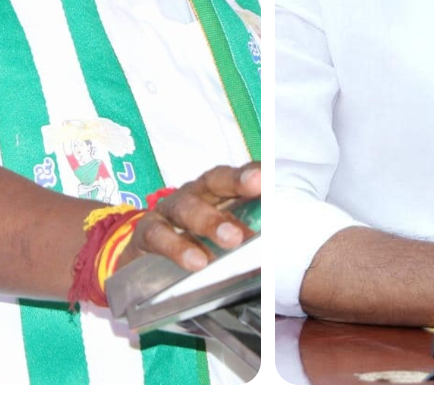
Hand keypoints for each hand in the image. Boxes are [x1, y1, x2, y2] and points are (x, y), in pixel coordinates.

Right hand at [119, 161, 261, 273]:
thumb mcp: (230, 234)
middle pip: (214, 181)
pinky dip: (177, 248)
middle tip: (254, 196)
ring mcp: (169, 210)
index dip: (253, 172)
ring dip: (209, 222)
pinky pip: (158, 235)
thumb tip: (286, 240)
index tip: (268, 177)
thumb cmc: (201, 242)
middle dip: (236, 182)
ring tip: (231, 241)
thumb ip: (255, 232)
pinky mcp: (147, 232)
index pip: (240, 174)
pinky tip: (195, 261)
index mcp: (220, 190)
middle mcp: (196, 193)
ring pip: (187, 207)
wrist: (148, 260)